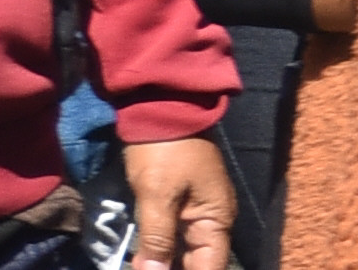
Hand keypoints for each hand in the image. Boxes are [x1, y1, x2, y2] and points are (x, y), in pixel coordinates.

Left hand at [123, 136, 238, 269]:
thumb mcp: (157, 193)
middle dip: (169, 268)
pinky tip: (141, 255)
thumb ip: (157, 237)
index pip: (209, 267)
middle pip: (195, 260)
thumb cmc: (163, 149)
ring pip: (181, 247)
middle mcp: (210, 219)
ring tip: (141, 265)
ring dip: (162, 259)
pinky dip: (157, 244)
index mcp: (216, 220)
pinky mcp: (175, 197)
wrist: (159, 104)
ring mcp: (193, 208)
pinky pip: (169, 231)